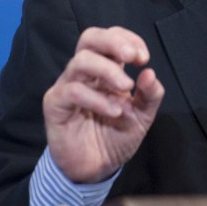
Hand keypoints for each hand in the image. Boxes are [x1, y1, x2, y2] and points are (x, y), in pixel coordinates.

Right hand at [42, 26, 164, 182]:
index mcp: (106, 68)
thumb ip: (150, 95)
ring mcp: (68, 86)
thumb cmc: (117, 136)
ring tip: (126, 87)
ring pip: (81, 61)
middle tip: (132, 57)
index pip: (111, 37)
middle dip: (113, 42)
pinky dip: (96, 98)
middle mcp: (85, 72)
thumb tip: (149, 72)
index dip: (128, 39)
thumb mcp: (143, 116)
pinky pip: (72, 91)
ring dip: (108, 70)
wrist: (97, 168)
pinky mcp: (55, 105)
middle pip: (90, 38)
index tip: (143, 58)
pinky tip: (114, 111)